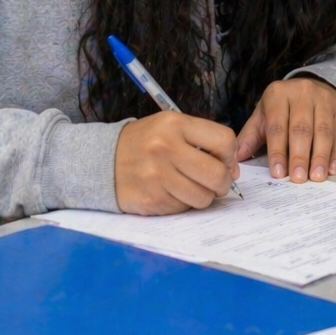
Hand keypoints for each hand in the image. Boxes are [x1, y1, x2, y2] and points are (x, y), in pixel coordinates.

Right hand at [114, 111, 235, 213]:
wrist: (103, 160)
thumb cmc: (146, 142)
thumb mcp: (171, 127)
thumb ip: (204, 140)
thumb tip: (233, 169)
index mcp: (175, 125)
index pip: (224, 141)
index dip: (230, 155)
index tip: (224, 160)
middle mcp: (165, 149)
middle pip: (217, 174)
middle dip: (223, 182)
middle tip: (217, 182)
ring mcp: (156, 177)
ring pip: (203, 197)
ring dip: (204, 196)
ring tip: (192, 187)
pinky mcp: (150, 200)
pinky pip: (183, 209)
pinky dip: (183, 204)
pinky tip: (172, 193)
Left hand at [235, 77, 335, 182]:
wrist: (317, 86)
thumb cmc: (285, 107)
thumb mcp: (265, 115)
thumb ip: (251, 136)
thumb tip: (237, 158)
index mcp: (278, 94)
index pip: (277, 126)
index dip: (277, 151)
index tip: (278, 173)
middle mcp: (303, 93)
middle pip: (301, 129)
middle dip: (299, 156)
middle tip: (298, 178)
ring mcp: (325, 100)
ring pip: (323, 132)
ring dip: (320, 156)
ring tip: (316, 176)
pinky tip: (332, 168)